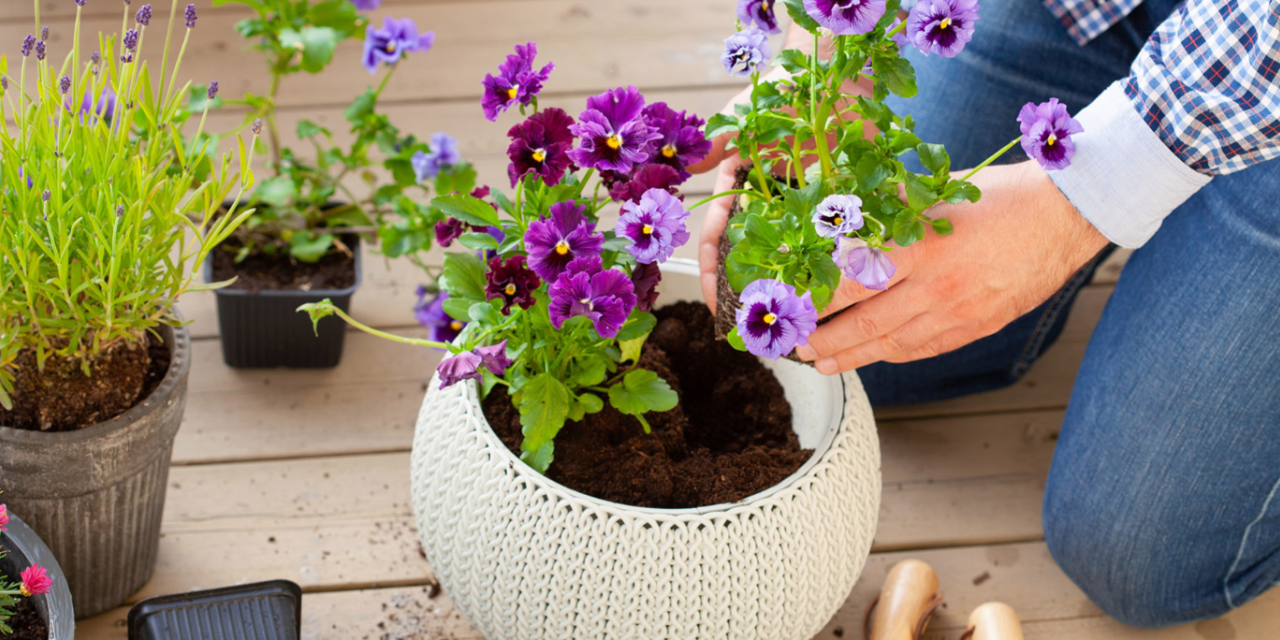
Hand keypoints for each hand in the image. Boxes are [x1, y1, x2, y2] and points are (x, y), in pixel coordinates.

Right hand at [689, 20, 834, 310]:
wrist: (834, 74)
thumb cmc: (780, 91)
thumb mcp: (741, 117)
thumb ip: (716, 143)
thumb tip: (688, 169)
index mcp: (739, 188)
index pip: (716, 238)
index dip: (710, 272)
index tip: (713, 302)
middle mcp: (769, 204)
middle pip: (750, 258)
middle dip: (746, 293)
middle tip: (748, 328)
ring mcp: (803, 207)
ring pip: (789, 258)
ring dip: (786, 290)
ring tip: (789, 325)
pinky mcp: (838, 205)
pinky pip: (831, 243)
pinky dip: (829, 269)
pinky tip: (830, 295)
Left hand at [794, 160, 1109, 374]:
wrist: (1069, 215)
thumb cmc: (1001, 195)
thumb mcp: (939, 191)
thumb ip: (892, 208)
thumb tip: (843, 215)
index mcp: (922, 246)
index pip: (853, 280)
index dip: (817, 298)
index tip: (791, 303)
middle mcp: (938, 285)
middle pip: (866, 321)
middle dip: (825, 338)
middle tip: (797, 345)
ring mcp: (960, 312)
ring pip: (893, 344)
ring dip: (853, 356)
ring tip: (823, 362)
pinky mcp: (980, 326)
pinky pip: (927, 349)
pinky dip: (895, 355)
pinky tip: (874, 356)